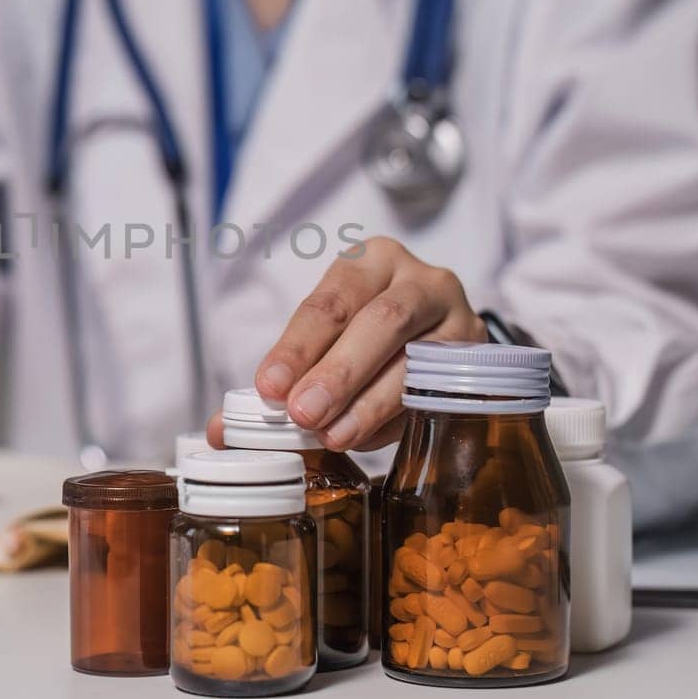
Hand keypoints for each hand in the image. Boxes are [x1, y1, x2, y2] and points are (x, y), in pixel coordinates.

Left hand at [206, 237, 484, 453]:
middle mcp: (420, 279)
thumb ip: (279, 378)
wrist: (436, 330)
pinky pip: (437, 391)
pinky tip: (365, 438)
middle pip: (381, 322)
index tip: (270, 387)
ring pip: (416, 358)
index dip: (298, 345)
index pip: (331, 300)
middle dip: (338, 372)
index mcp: (371, 260)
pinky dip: (397, 419)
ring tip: (333, 435)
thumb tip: (220, 433)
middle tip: (301, 414)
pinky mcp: (477, 358)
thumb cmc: (364, 331)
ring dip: (369, 402)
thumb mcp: (322, 336)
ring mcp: (457, 317)